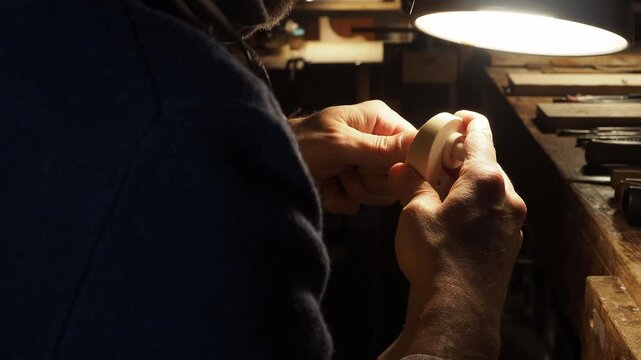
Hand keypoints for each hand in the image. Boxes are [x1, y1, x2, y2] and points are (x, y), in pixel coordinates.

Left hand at [289, 100, 415, 213]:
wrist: (270, 163)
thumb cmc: (300, 142)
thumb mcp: (339, 144)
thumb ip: (379, 147)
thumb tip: (418, 143)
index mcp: (379, 120)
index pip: (414, 144)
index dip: (404, 162)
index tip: (381, 168)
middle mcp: (376, 141)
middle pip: (399, 173)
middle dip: (370, 178)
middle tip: (347, 169)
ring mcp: (365, 165)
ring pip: (382, 192)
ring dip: (354, 190)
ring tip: (333, 176)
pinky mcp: (353, 185)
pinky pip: (362, 202)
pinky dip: (340, 199)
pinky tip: (325, 186)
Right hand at [381, 111, 526, 358]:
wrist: (458, 310)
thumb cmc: (436, 258)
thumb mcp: (414, 212)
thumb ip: (410, 184)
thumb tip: (402, 168)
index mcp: (485, 179)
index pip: (480, 135)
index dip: (467, 122)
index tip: (458, 117)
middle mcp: (508, 197)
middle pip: (486, 163)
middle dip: (461, 159)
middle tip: (436, 162)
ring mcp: (513, 223)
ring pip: (490, 190)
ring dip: (467, 185)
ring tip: (441, 194)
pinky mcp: (510, 244)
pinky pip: (494, 214)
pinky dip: (475, 208)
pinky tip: (454, 221)